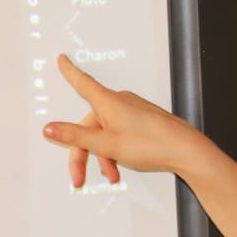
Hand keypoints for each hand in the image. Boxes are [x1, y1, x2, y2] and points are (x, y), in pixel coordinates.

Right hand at [39, 53, 203, 187]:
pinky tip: (120, 167)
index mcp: (108, 102)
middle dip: (84, 152)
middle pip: (90, 124)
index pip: (82, 83)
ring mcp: (132, 111)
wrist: (186, 151)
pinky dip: (115, 151)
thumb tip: (50, 128)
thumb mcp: (107, 145)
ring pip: (105, 132)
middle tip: (79, 176)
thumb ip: (76, 137)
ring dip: (102, 155)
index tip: (62, 60)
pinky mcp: (142, 121)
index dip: (69, 72)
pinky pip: (119, 133)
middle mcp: (119, 102)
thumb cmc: (153, 144)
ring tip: (111, 175)